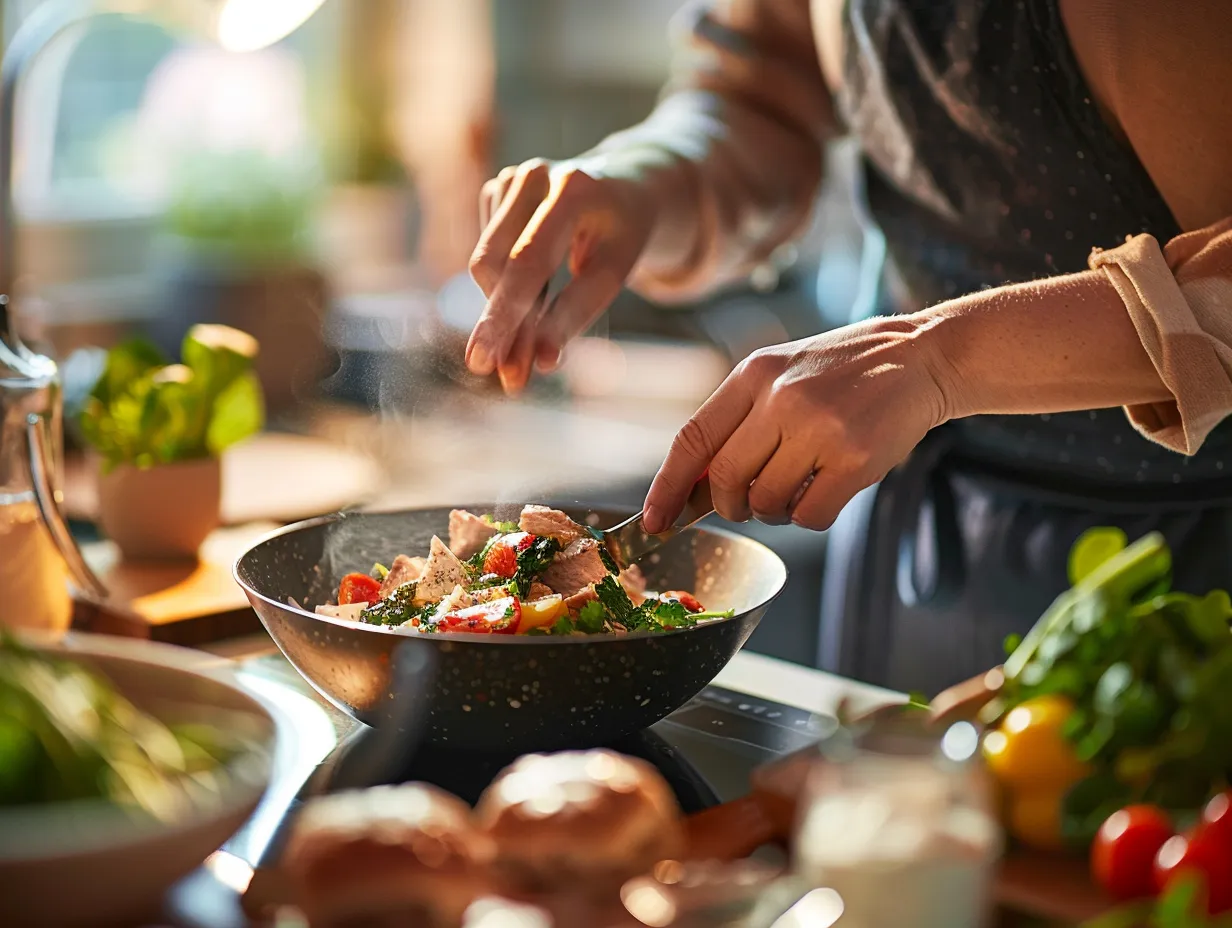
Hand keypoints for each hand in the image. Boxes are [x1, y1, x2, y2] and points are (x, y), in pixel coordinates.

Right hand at [466, 157, 656, 392]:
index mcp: (572, 189)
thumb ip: (576, 314)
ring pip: (485, 266)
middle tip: (514, 379)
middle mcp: (532, 177)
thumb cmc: (622, 235)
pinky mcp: (493, 192)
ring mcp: (507, 181)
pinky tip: (536, 285)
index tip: (482, 362)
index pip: (526, 262)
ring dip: (507, 309)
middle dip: (501, 326)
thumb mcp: (613, 274)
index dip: (503, 316)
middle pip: (491, 265)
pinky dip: (507, 286)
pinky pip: (488, 257)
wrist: (623, 189)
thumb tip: (540, 362)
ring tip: (541, 324)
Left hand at [642, 317, 952, 532]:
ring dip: (775, 511)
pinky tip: (826, 490)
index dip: (667, 486)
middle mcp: (780, 397)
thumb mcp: (779, 375)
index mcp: (753, 374)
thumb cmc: (841, 375)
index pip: (691, 439)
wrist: (919, 357)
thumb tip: (690, 491)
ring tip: (798, 484)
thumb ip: (736, 424)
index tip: (654, 520)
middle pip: (724, 480)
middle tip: (748, 503)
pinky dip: (810, 516)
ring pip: (766, 503)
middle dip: (729, 505)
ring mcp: (819, 427)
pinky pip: (809, 515)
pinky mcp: (855, 458)